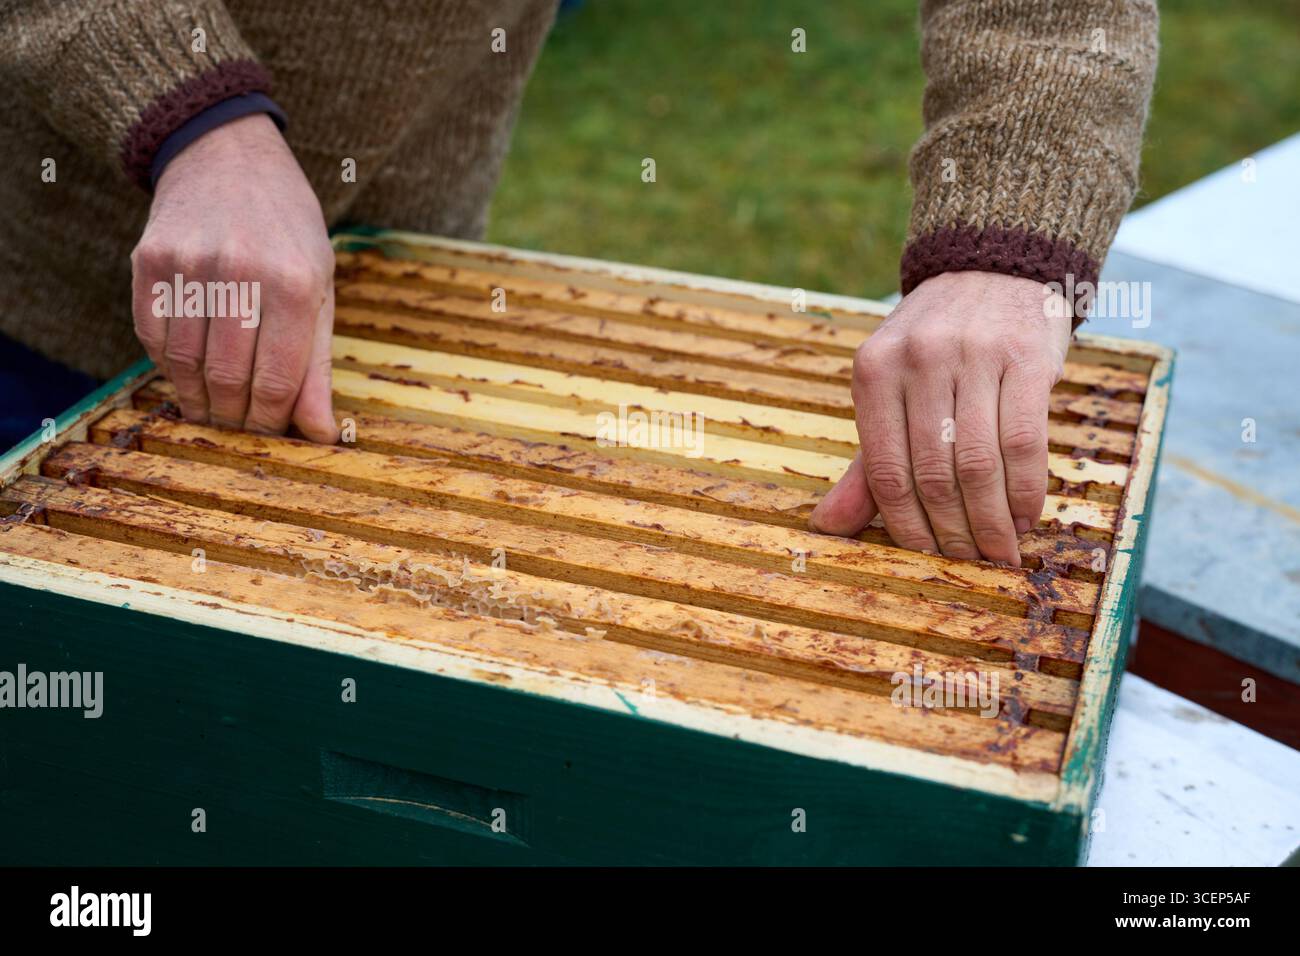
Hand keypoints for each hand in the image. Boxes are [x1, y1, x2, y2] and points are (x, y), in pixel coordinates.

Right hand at [131, 113, 337, 441]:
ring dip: (198, 400)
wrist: (227, 157)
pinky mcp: (150, 260)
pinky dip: (168, 366)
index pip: (278, 381)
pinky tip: (186, 373)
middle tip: (239, 428)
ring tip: (212, 409)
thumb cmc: (286, 230)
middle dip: (235, 418)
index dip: (272, 421)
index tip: (271, 433)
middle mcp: (242, 271)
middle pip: (229, 379)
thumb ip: (317, 365)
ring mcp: (191, 264)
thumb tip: (320, 433)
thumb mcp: (319, 288)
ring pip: (185, 365)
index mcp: (296, 282)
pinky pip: (152, 336)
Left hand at [809, 271, 1071, 565]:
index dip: (908, 526)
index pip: (886, 472)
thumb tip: (827, 527)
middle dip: (955, 532)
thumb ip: (868, 461)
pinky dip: (1026, 491)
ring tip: (1001, 550)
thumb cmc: (936, 345)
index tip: (927, 557)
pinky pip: (1025, 442)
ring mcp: (972, 354)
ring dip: (994, 521)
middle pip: (935, 474)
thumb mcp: (890, 388)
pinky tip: (1026, 516)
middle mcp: (918, 360)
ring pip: (980, 464)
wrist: (992, 267)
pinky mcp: (1024, 357)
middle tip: (971, 563)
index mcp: (873, 371)